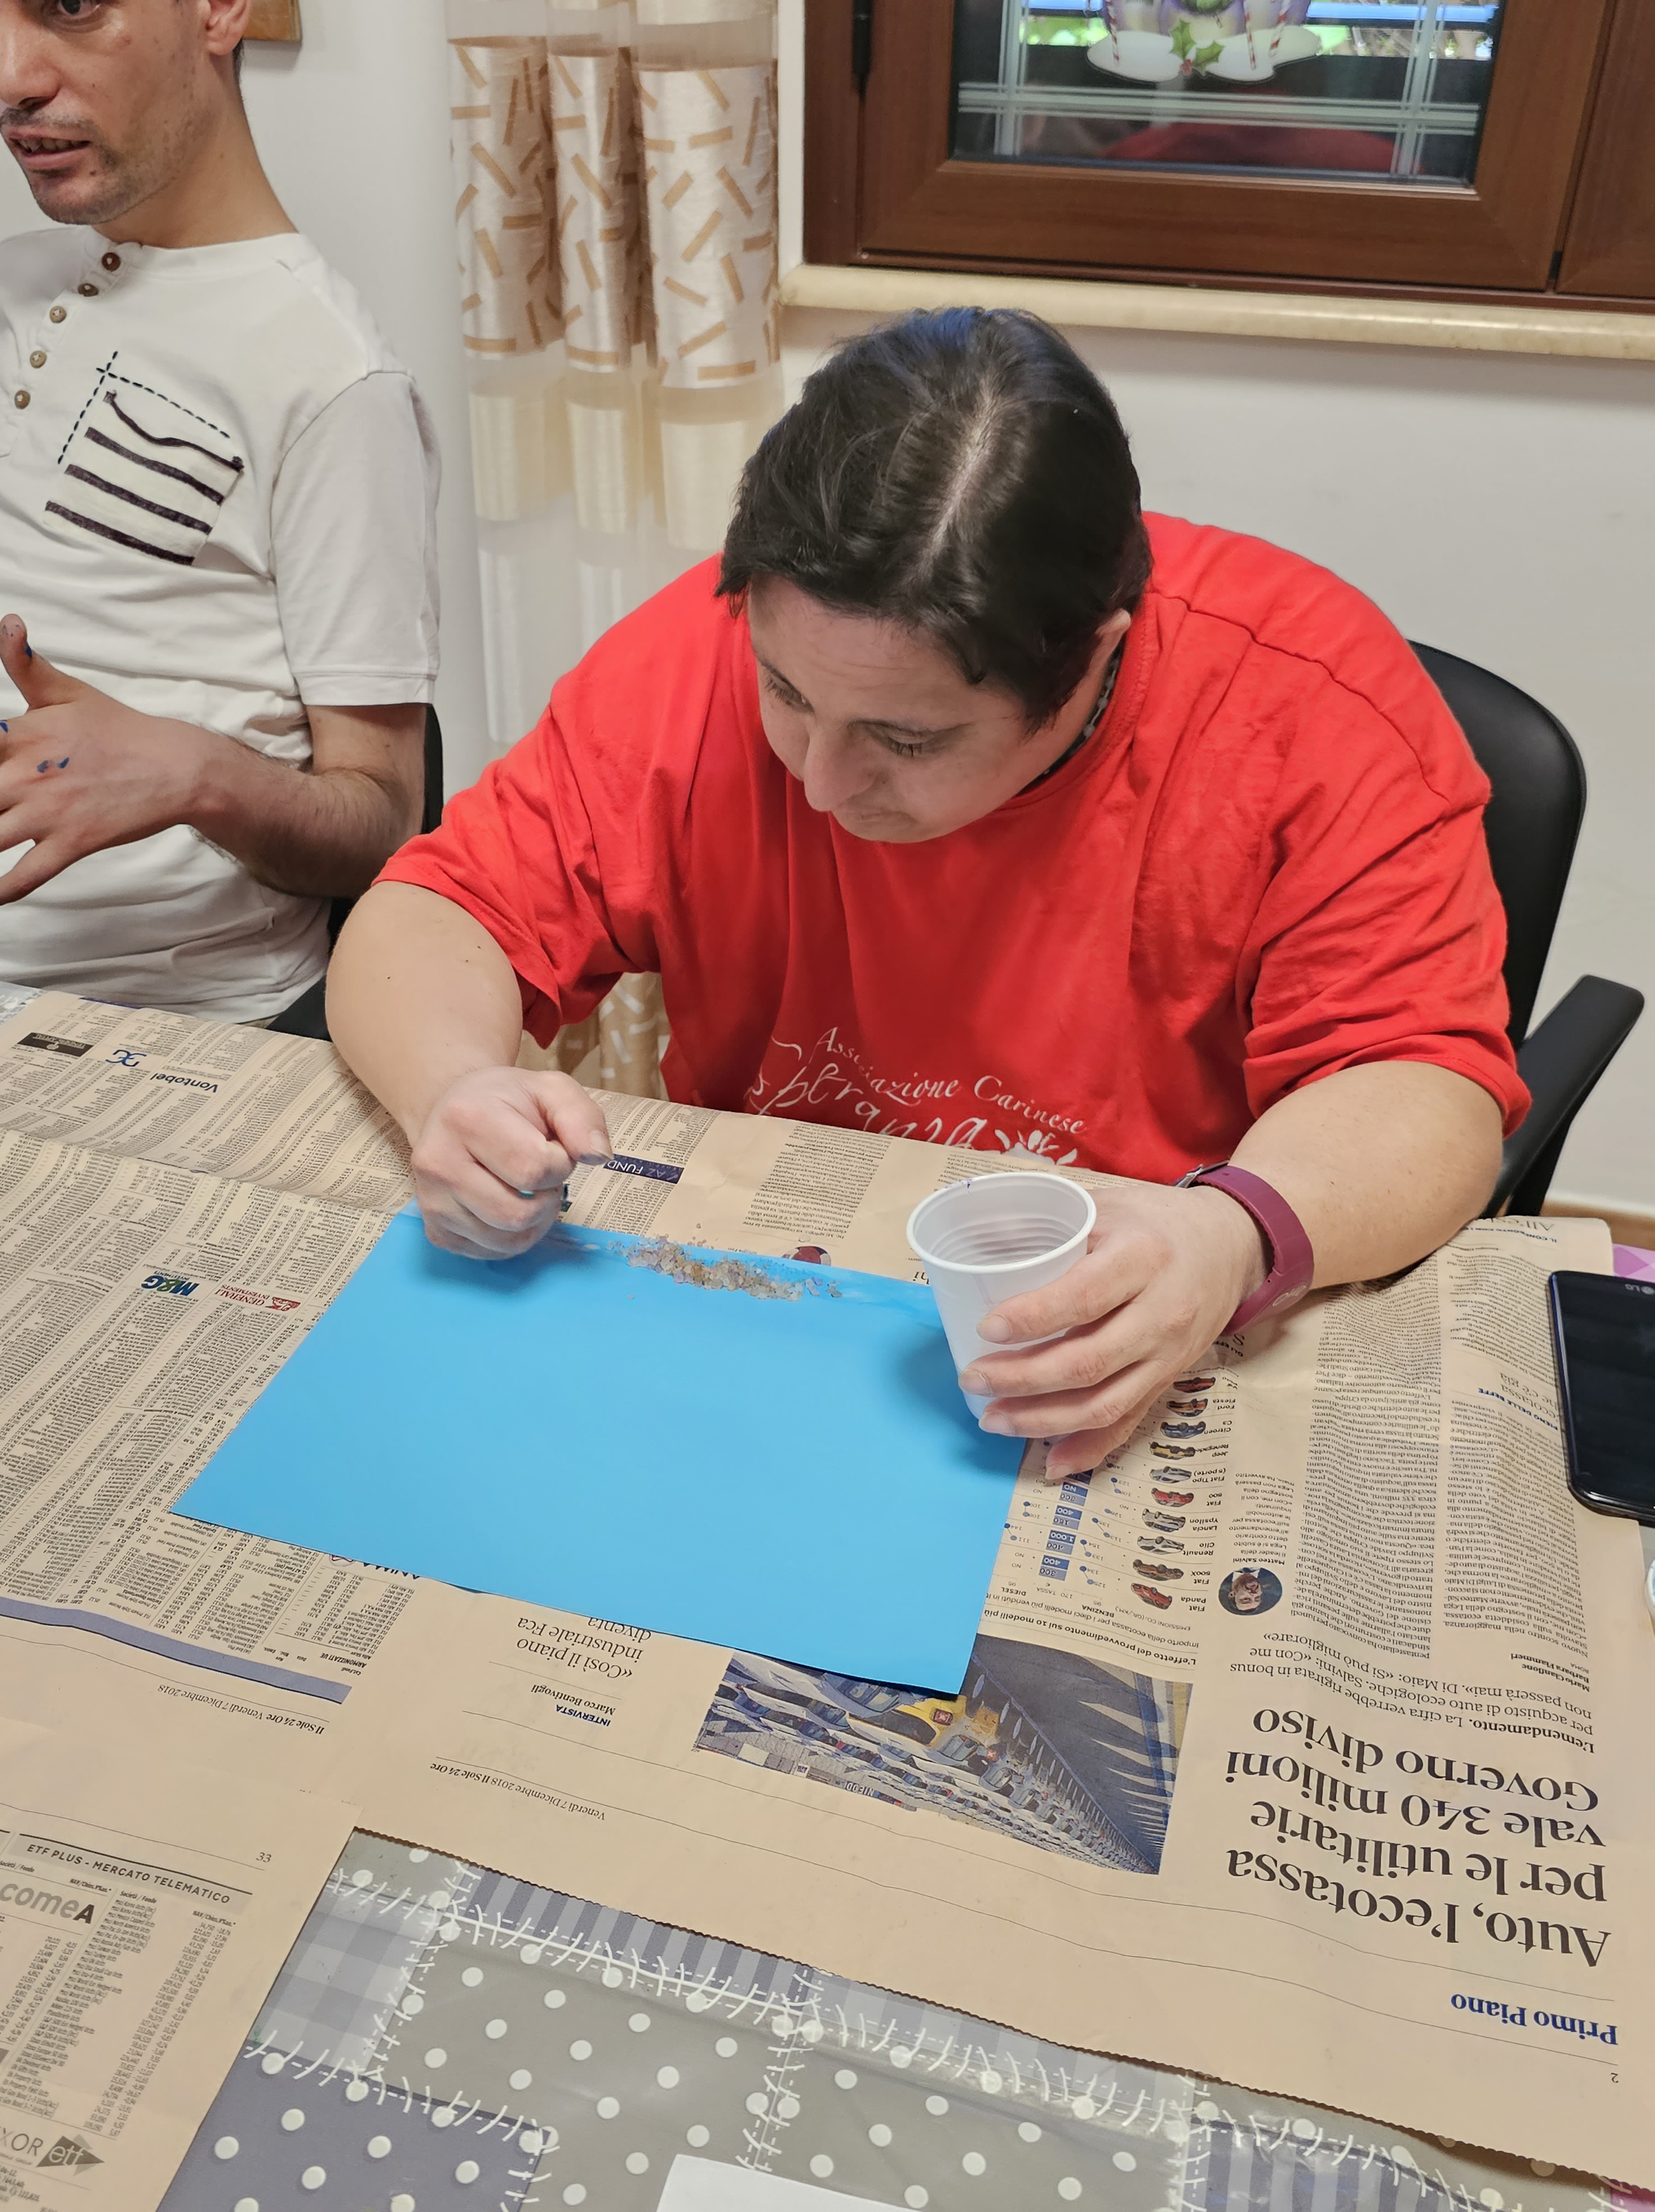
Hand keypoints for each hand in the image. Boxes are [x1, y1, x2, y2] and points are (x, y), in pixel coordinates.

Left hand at [0, 615, 213, 902]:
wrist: (178, 766)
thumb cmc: (120, 730)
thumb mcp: (68, 691)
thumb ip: (26, 664)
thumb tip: (7, 623)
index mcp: (20, 734)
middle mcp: (28, 773)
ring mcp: (49, 812)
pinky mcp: (72, 843)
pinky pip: (26, 876)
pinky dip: (2, 891)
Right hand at [409, 1066, 613, 1259]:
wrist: (455, 1112)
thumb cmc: (508, 1103)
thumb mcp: (551, 1091)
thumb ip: (582, 1117)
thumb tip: (598, 1156)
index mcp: (465, 1118)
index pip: (533, 1169)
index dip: (559, 1163)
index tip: (550, 1146)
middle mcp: (437, 1162)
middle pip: (519, 1214)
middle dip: (546, 1197)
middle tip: (539, 1173)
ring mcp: (431, 1201)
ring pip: (507, 1242)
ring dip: (534, 1221)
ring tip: (526, 1189)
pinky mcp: (435, 1231)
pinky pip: (492, 1254)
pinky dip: (513, 1237)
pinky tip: (507, 1204)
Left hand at [957, 1183, 1267, 1482]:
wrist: (1232, 1245)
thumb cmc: (1157, 1222)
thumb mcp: (1110, 1206)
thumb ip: (1054, 1226)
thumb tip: (981, 1247)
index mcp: (1142, 1258)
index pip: (1084, 1297)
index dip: (1033, 1318)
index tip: (986, 1328)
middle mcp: (1161, 1313)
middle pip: (1088, 1362)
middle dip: (1022, 1380)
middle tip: (972, 1379)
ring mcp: (1169, 1354)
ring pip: (1105, 1403)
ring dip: (1043, 1420)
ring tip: (992, 1418)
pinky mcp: (1170, 1379)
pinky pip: (1130, 1422)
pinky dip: (1091, 1450)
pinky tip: (1051, 1463)